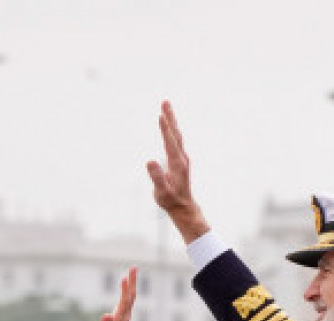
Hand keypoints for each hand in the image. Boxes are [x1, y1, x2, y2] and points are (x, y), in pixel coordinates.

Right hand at [91, 268, 137, 320]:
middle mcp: (124, 316)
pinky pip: (127, 300)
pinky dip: (128, 290)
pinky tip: (128, 283)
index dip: (124, 291)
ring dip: (132, 283)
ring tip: (132, 270)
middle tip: (134, 267)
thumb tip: (107, 317)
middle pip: (130, 297)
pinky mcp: (122, 315)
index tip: (124, 278)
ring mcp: (124, 315)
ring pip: (130, 297)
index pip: (124, 303)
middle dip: (132, 282)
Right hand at [147, 101, 209, 242]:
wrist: (183, 207)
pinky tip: (168, 123)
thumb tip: (150, 162)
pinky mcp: (180, 159)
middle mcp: (182, 159)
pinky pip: (175, 140)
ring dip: (171, 120)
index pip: (171, 144)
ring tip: (165, 106)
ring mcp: (182, 158)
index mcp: (178, 165)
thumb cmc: (171, 201)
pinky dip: (171, 129)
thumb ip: (157, 178)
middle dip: (170, 118)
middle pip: (176, 135)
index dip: (166, 130)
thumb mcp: (162, 193)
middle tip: (165, 102)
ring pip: (177, 136)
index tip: (161, 116)